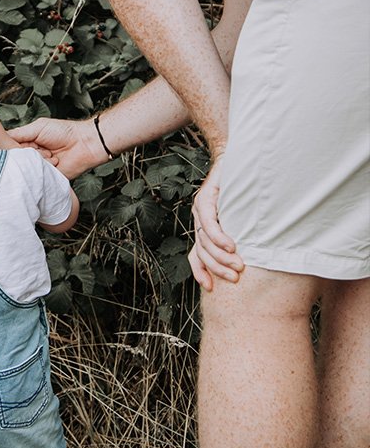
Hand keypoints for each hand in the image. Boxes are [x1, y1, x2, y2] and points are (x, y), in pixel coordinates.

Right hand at [9, 117, 104, 178]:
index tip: (15, 144)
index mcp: (26, 142)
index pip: (8, 146)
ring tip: (51, 153)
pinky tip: (54, 161)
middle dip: (26, 152)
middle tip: (38, 147)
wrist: (84, 144)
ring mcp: (37, 168)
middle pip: (15, 158)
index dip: (9, 146)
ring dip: (38, 159)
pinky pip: (37, 177)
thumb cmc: (64, 132)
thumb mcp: (38, 127)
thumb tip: (0, 138)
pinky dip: (44, 168)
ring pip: (26, 167)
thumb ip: (19, 134)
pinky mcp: (45, 178)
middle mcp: (30, 156)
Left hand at [188, 156, 243, 289]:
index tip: (210, 288)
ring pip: (204, 239)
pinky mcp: (205, 197)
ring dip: (221, 255)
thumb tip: (251, 261)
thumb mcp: (243, 220)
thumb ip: (241, 236)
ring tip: (238, 264)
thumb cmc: (247, 191)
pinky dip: (219, 236)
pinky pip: (209, 221)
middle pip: (201, 251)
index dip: (201, 271)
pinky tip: (231, 245)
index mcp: (205, 227)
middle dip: (217, 268)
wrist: (241, 159)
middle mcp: (199, 219)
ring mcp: (200, 208)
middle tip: (235, 278)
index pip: (196, 255)